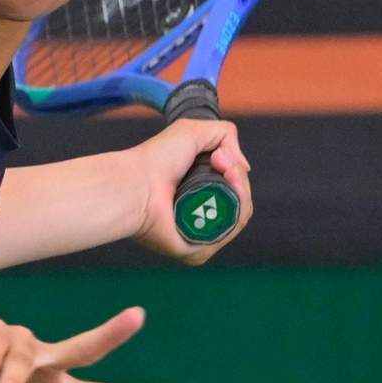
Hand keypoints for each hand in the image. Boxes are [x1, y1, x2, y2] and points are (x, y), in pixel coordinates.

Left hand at [128, 117, 251, 261]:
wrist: (138, 182)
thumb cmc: (157, 158)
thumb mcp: (193, 132)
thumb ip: (224, 134)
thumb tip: (243, 166)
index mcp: (201, 193)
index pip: (235, 190)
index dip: (237, 173)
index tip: (221, 157)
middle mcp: (201, 215)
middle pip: (241, 203)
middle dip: (240, 181)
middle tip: (222, 164)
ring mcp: (199, 234)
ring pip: (238, 218)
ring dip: (240, 193)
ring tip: (224, 174)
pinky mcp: (195, 251)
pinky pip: (225, 236)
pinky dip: (231, 215)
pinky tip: (220, 199)